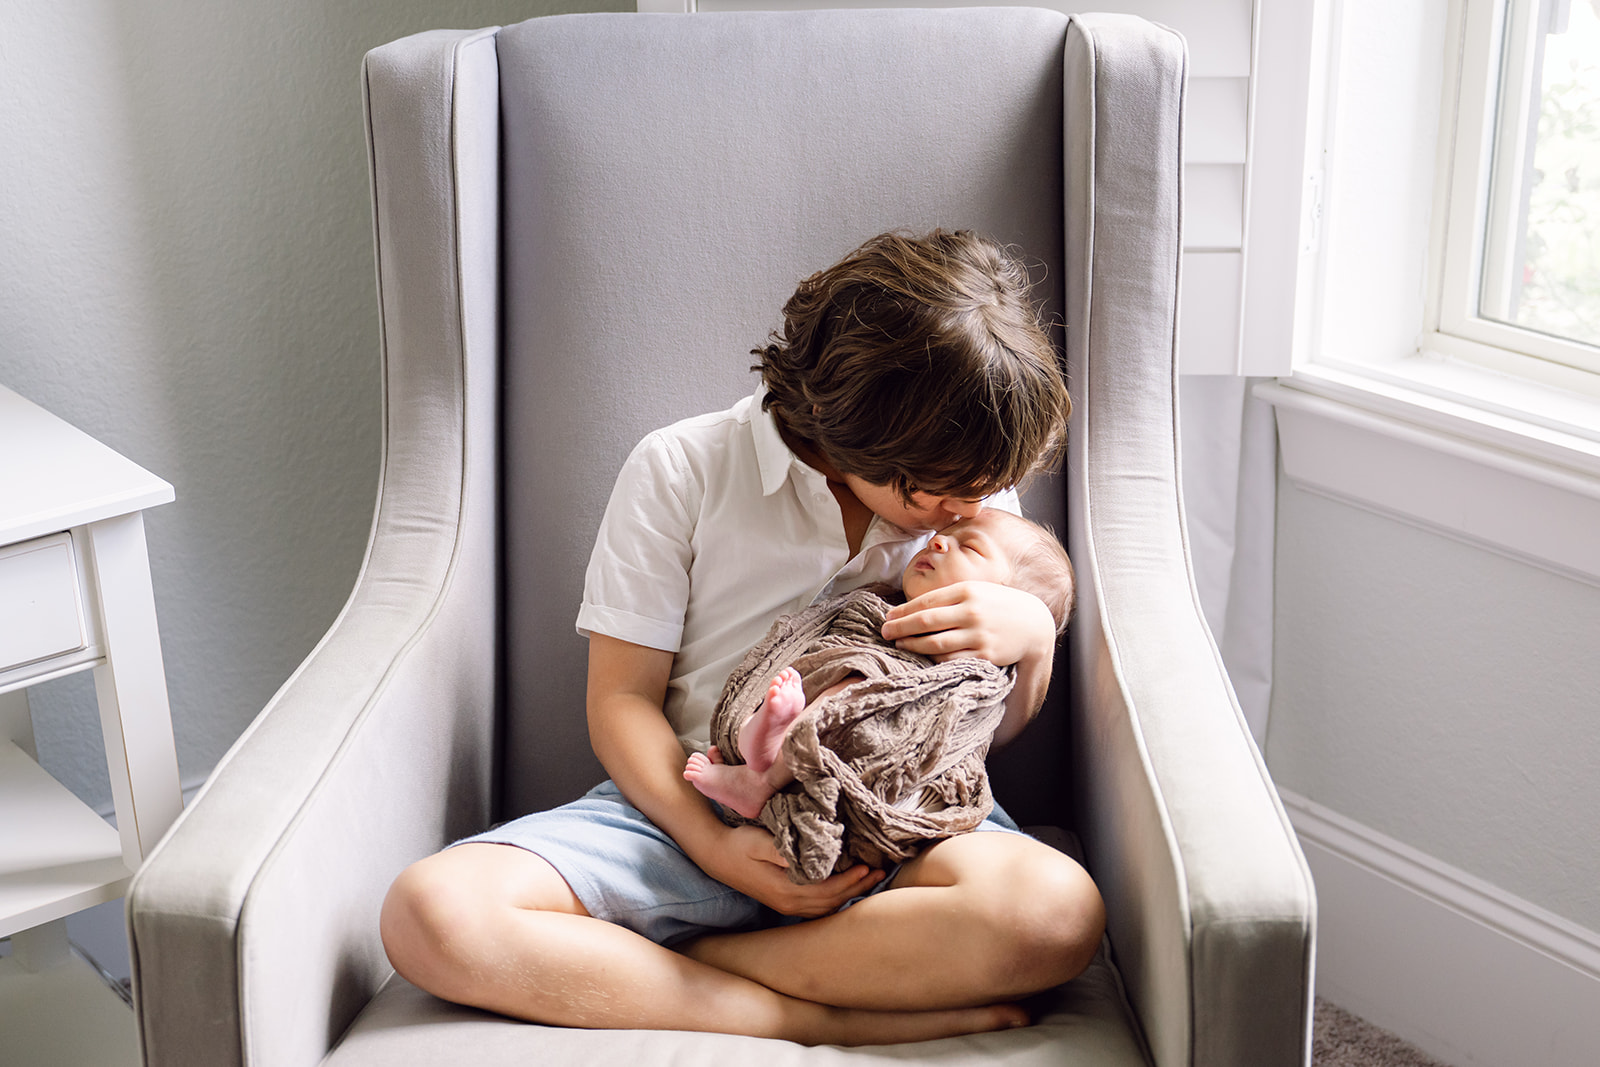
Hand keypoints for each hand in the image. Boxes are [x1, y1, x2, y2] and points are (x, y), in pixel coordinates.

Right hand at [699, 823, 885, 917]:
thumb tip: (806, 857)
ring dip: (849, 894)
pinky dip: (835, 899)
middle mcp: (788, 902)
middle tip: (879, 871)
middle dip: (856, 887)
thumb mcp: (758, 841)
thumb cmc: (738, 844)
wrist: (716, 855)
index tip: (866, 865)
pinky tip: (845, 889)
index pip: (827, 889)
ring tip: (869, 879)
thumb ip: (782, 851)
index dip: (849, 880)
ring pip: (826, 907)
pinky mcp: (783, 901)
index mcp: (785, 889)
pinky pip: (816, 907)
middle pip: (831, 901)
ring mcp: (785, 905)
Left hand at [882, 579, 1054, 666]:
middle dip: (900, 628)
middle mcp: (971, 612)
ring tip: (899, 644)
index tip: (887, 617)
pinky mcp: (985, 655)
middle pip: (925, 622)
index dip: (903, 611)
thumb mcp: (976, 590)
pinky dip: (933, 659)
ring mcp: (978, 635)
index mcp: (967, 591)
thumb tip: (912, 608)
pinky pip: (951, 660)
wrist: (1033, 623)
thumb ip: (948, 596)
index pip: (926, 601)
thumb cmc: (997, 604)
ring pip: (935, 644)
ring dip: (912, 645)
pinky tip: (923, 656)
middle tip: (884, 632)